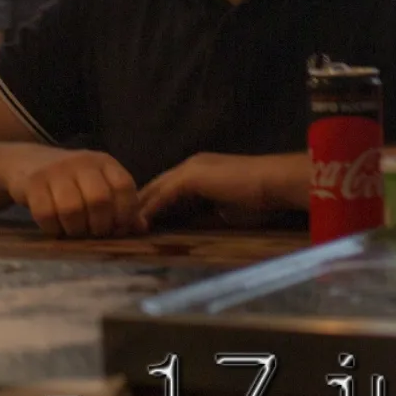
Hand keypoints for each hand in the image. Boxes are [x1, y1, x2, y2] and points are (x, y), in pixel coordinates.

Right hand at [8, 149, 143, 237]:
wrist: (25, 163)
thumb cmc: (70, 182)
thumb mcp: (98, 186)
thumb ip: (120, 206)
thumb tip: (142, 227)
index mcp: (104, 162)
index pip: (125, 186)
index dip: (126, 213)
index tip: (118, 228)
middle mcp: (82, 162)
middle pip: (99, 199)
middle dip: (100, 225)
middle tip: (94, 233)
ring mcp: (56, 170)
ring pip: (72, 208)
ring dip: (75, 229)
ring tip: (74, 230)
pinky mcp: (33, 183)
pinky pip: (46, 214)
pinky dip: (52, 229)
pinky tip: (54, 227)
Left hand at [138, 151, 299, 227]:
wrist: (275, 183)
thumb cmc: (260, 199)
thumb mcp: (226, 209)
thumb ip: (206, 213)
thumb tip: (192, 228)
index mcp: (200, 172)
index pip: (167, 190)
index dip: (151, 207)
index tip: (137, 226)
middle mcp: (191, 166)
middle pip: (155, 187)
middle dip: (137, 206)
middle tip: (120, 227)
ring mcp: (191, 169)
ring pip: (156, 189)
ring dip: (139, 209)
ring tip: (122, 229)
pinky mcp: (192, 176)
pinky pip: (164, 195)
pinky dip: (150, 209)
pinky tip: (140, 224)